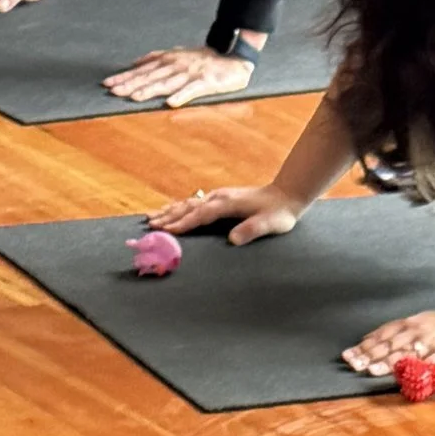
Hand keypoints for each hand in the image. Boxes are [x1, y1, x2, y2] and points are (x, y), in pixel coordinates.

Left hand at [106, 45, 256, 108]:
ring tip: (134, 98)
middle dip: (130, 84)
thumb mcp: (178, 55)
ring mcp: (191, 74)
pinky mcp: (206, 82)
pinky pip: (192, 91)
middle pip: (149, 76)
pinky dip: (181, 96)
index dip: (125, 76)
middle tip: (113, 91)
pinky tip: (170, 104)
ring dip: (149, 91)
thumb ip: (156, 58)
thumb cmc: (205, 59)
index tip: (108, 83)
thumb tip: (135, 62)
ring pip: (166, 83)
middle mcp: (176, 66)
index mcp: (168, 60)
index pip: (142, 70)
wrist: (234, 58)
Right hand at [145, 182, 300, 246]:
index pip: (200, 215)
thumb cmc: (278, 214)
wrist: (284, 195)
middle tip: (150, 226)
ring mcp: (217, 197)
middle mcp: (218, 197)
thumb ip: (251, 231)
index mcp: (226, 204)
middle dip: (168, 216)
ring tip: (151, 218)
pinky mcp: (218, 199)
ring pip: (188, 203)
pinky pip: (193, 204)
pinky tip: (170, 212)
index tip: (167, 231)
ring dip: (169, 211)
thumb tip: (232, 240)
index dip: (183, 223)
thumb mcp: (269, 224)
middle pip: (188, 207)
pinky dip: (179, 208)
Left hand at [343, 303, 434, 377]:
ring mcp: (433, 342)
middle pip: (390, 344)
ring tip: (372, 371)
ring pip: (407, 352)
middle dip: (370, 355)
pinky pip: (431, 361)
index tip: (348, 356)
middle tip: (354, 365)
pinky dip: (418, 367)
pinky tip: (406, 373)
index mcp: (410, 324)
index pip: (382, 335)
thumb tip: (368, 340)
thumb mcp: (419, 323)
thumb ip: (396, 332)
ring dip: (388, 362)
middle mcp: (419, 331)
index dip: (365, 346)